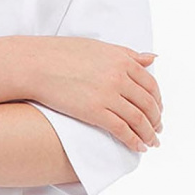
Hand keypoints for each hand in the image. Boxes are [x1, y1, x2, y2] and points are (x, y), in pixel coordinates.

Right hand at [36, 40, 162, 150]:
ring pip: (138, 118)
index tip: (158, 111)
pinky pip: (122, 130)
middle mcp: (119, 77)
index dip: (158, 101)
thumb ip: (128, 54)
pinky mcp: (95, 111)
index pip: (151, 85)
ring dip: (148, 133)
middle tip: (157, 130)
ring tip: (151, 142)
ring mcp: (108, 94)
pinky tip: (138, 148)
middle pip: (148, 103)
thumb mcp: (100, 47)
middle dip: (156, 120)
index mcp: (122, 60)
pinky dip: (134, 140)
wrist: (36, 64)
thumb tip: (152, 58)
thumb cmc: (62, 53)